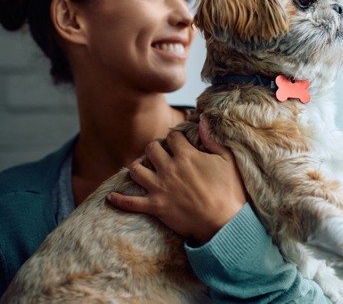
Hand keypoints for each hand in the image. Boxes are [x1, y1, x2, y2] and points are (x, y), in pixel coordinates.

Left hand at [108, 119, 245, 244]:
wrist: (223, 222)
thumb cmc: (230, 191)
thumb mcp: (227, 160)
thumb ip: (212, 139)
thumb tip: (202, 121)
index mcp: (187, 156)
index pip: (172, 136)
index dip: (175, 136)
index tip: (177, 140)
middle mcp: (169, 169)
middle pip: (151, 148)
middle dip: (154, 147)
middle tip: (160, 152)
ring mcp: (160, 188)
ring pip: (136, 170)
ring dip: (138, 166)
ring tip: (143, 167)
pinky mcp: (155, 206)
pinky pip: (130, 203)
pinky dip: (119, 200)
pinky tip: (112, 196)